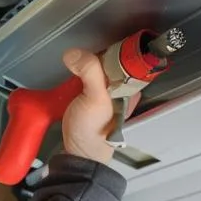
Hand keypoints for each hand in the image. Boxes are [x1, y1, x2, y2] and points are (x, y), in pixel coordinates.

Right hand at [60, 49, 137, 164]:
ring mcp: (104, 92)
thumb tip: (75, 53)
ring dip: (84, 64)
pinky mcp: (89, 96)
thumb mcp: (94, 99)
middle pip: (109, 59)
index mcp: (129, 87)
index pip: (126, 57)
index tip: (95, 48)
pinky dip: (77, 74)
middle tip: (82, 59)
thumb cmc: (93, 132)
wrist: (78, 152)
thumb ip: (89, 72)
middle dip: (94, 56)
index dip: (111, 49)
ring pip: (97, 67)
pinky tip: (72, 76)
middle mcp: (119, 88)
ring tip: (75, 65)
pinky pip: (85, 77)